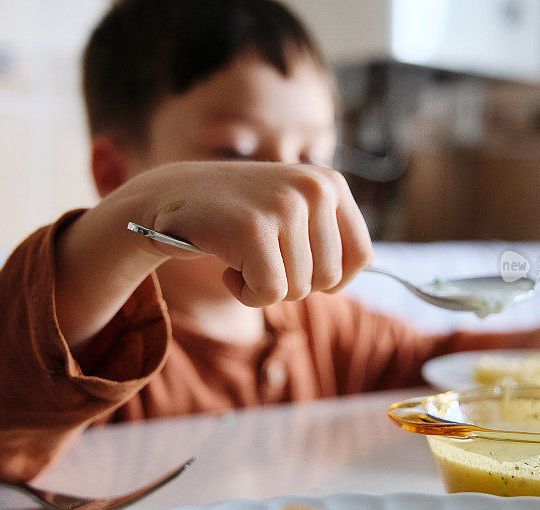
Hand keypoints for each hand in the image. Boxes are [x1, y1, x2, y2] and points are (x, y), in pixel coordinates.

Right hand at [129, 161, 373, 306]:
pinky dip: (247, 294)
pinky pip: (270, 293)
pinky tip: (228, 268)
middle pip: (330, 279)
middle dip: (294, 283)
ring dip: (265, 287)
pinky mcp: (254, 229)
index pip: (362, 258)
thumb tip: (367, 266)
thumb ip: (331, 237)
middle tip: (261, 258)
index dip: (332, 279)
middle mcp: (315, 189)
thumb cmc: (240, 216)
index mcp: (332, 184)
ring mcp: (285, 206)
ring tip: (242, 256)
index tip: (298, 267)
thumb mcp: (296, 213)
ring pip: (299, 289)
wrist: (173, 197)